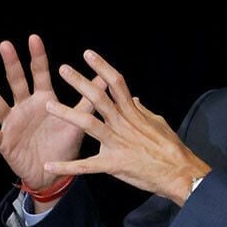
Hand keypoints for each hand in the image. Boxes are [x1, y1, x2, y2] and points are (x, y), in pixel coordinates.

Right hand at [0, 34, 102, 190]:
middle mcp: (25, 107)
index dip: (37, 57)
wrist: (54, 173)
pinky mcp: (5, 141)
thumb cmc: (64, 144)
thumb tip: (105, 79)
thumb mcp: (78, 120)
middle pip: (16, 81)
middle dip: (12, 63)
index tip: (34, 38)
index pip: (40, 74)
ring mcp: (13, 123)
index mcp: (44, 100)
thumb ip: (89, 100)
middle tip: (5, 44)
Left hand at [42, 49, 210, 205]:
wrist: (178, 172)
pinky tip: (49, 166)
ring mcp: (117, 143)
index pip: (117, 83)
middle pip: (99, 98)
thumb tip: (133, 98)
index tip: (88, 54)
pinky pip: (86, 165)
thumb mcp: (158, 123)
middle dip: (80, 82)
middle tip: (64, 69)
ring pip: (88, 125)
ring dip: (67, 114)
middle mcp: (123, 124)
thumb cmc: (171, 148)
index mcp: (133, 113)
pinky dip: (67, 166)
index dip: (102, 67)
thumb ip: (142, 110)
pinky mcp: (113, 164)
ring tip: (48, 105)